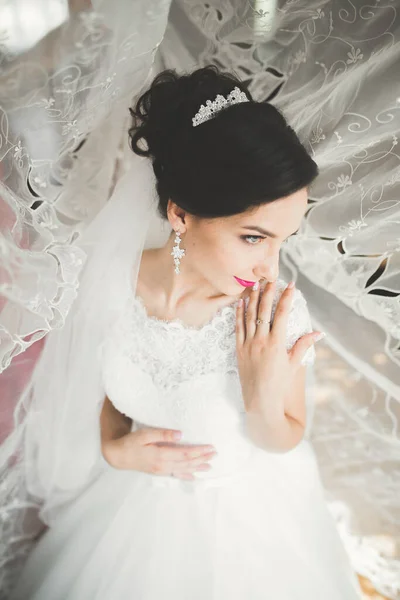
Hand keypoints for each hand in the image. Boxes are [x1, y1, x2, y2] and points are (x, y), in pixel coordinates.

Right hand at [102, 426, 216, 480]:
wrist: (118, 455)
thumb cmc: (131, 442)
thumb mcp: (145, 434)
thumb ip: (163, 434)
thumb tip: (181, 435)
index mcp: (161, 455)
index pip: (185, 453)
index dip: (199, 451)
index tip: (211, 448)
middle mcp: (163, 465)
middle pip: (187, 462)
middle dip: (202, 459)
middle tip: (215, 454)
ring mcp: (161, 470)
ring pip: (183, 469)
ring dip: (197, 467)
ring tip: (210, 465)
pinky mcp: (159, 471)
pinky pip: (175, 474)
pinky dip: (186, 475)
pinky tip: (194, 476)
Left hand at [236, 280, 322, 416]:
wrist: (261, 402)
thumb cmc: (280, 385)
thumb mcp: (294, 364)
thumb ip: (304, 346)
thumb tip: (318, 332)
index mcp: (277, 344)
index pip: (282, 314)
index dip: (286, 297)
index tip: (290, 285)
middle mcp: (261, 341)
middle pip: (264, 311)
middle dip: (268, 293)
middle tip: (270, 278)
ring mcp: (248, 345)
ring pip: (249, 316)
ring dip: (253, 299)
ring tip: (255, 284)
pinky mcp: (239, 350)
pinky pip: (237, 328)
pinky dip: (239, 314)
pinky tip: (240, 303)